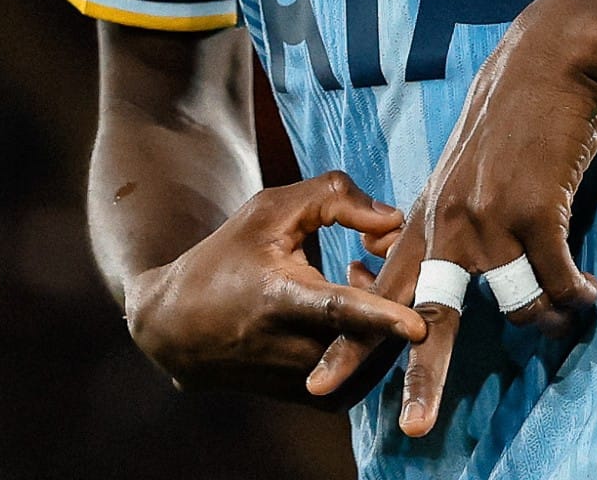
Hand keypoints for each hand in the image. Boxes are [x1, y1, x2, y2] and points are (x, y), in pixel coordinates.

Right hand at [125, 170, 427, 405]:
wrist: (179, 326)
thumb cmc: (228, 255)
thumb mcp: (271, 210)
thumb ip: (334, 199)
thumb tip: (395, 218)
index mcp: (279, 299)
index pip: (337, 313)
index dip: (379, 317)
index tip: (418, 326)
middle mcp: (292, 350)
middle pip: (368, 334)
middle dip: (394, 291)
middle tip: (380, 250)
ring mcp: (302, 381)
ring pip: (371, 355)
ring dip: (384, 316)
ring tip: (358, 273)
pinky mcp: (310, 398)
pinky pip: (363, 373)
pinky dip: (373, 339)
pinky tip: (353, 306)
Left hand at [306, 0, 596, 437]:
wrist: (551, 56)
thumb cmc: (516, 110)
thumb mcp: (466, 165)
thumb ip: (447, 213)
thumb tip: (429, 259)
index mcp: (430, 213)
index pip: (384, 290)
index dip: (354, 339)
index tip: (321, 382)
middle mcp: (450, 221)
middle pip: (428, 316)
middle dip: (420, 377)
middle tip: (411, 429)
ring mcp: (490, 216)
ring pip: (513, 308)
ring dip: (545, 321)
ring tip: (567, 314)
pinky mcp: (534, 208)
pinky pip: (555, 282)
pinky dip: (576, 296)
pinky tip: (589, 293)